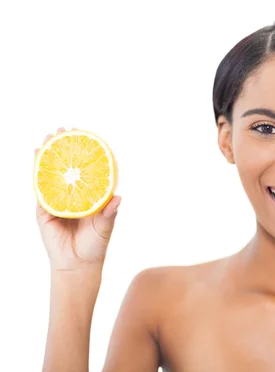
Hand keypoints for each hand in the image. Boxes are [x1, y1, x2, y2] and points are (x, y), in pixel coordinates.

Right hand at [35, 127, 120, 271]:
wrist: (77, 264)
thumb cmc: (95, 244)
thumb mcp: (105, 226)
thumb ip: (110, 212)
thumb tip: (119, 197)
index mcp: (90, 195)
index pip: (88, 169)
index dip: (85, 153)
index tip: (85, 134)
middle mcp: (74, 194)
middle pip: (68, 166)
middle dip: (64, 147)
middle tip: (63, 129)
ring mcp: (57, 200)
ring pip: (52, 173)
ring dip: (49, 154)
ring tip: (48, 137)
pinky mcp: (44, 209)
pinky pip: (40, 188)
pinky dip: (38, 172)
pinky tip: (36, 156)